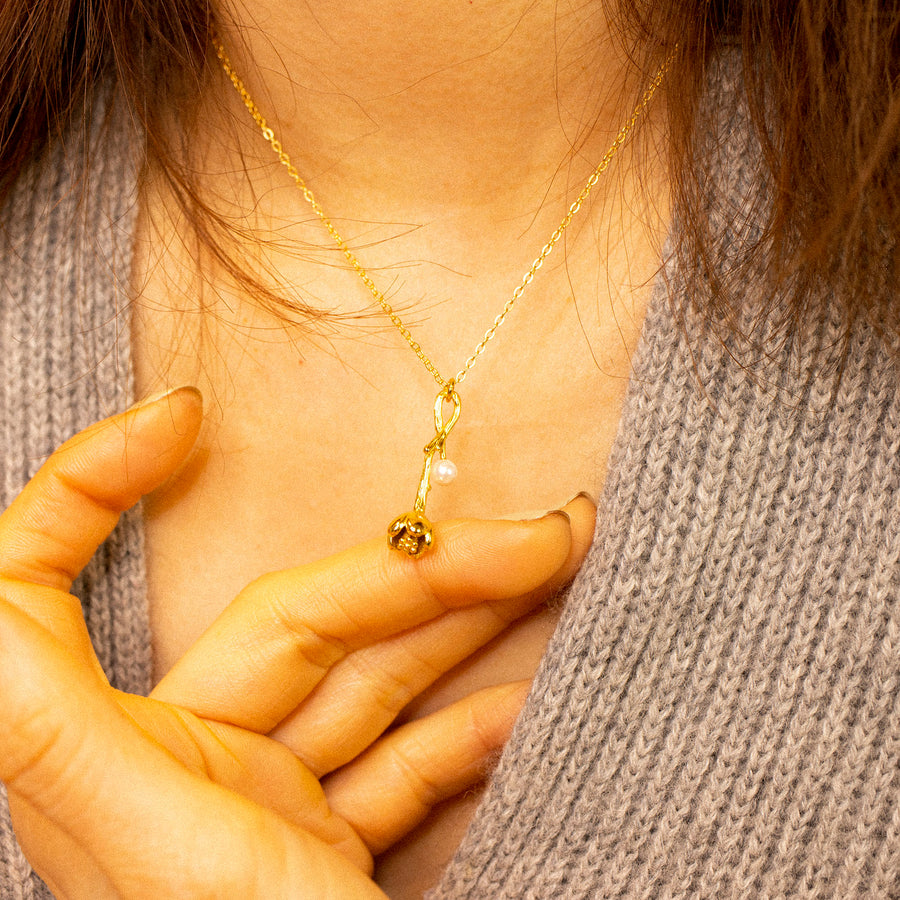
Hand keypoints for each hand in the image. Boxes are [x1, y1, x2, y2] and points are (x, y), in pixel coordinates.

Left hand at [0, 388, 593, 897]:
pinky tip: (532, 697)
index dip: (87, 487)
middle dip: (425, 571)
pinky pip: (402, 763)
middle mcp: (176, 769)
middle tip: (538, 532)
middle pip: (302, 624)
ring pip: (368, 680)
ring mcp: (260, 808)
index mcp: (109, 758)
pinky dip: (469, 727)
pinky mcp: (324, 851)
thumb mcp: (141, 851)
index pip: (35, 587)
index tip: (187, 416)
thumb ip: (38, 721)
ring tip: (557, 566)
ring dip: (466, 626)